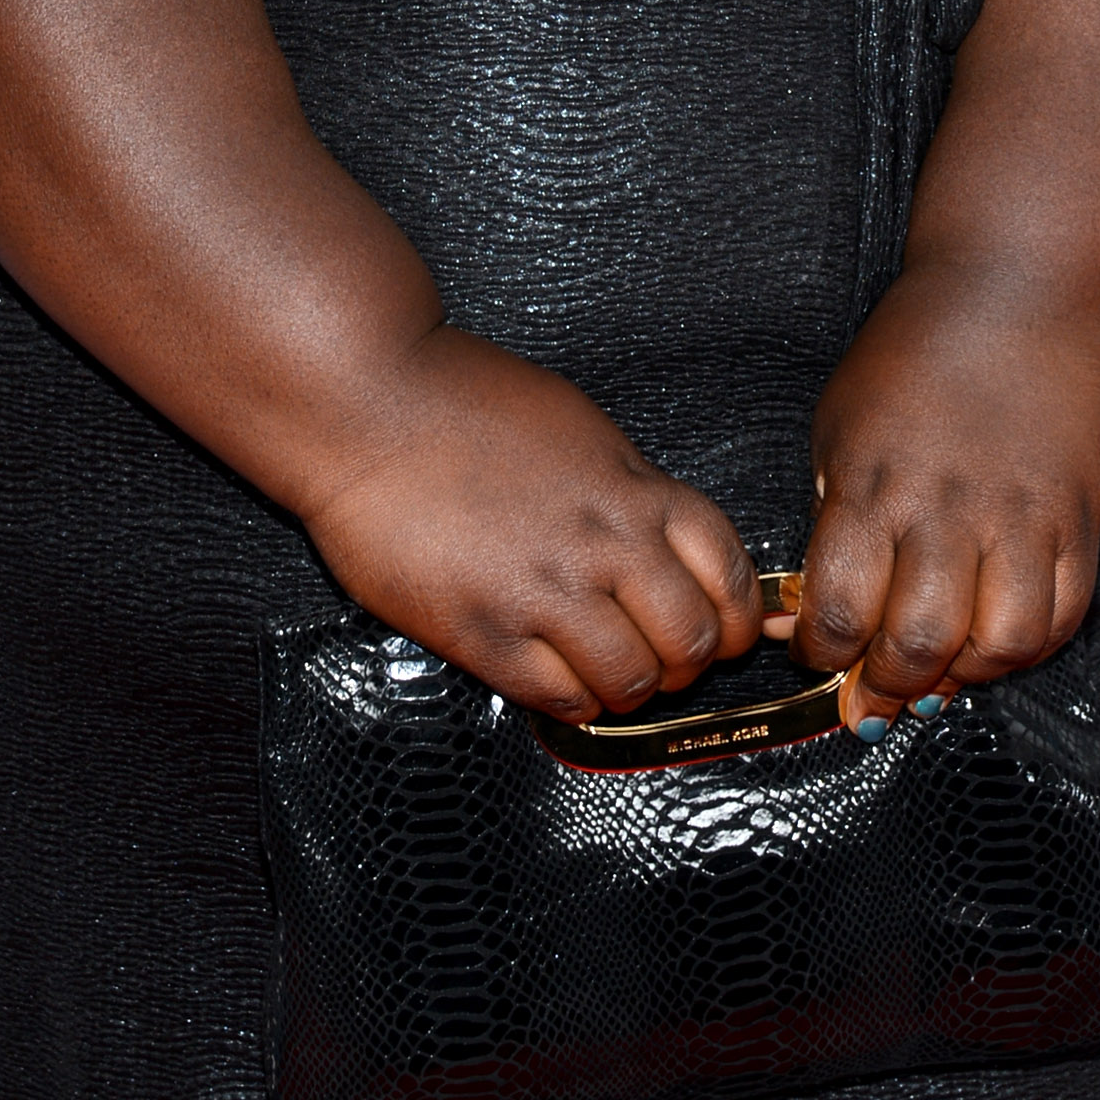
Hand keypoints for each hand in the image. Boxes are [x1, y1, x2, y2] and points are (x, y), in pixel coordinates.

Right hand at [299, 325, 761, 720]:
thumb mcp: (577, 425)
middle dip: (684, 662)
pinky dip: (570, 700)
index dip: (735, 616)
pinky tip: (551, 675)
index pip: (731, 574)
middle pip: (693, 641)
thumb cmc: (462, 399)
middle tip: (657, 658)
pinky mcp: (481, 630)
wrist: (365, 402)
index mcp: (632, 488)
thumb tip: (657, 535)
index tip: (718, 628)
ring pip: (632, 682)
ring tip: (600, 670)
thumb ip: (626, 485)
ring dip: (625, 687)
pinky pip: (559, 698)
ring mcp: (543, 590)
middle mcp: (602, 543)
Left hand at [779, 268, 1099, 735]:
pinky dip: (1027, 647)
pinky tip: (995, 638)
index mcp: (872, 483)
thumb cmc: (913, 358)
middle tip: (874, 692)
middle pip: (918, 640)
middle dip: (887, 686)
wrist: (1015, 298)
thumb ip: (831, 518)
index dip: (822, 653)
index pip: (839, 606)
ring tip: (940, 668)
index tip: (818, 655)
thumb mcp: (839, 426)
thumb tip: (811, 611)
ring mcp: (1020, 517)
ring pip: (1000, 645)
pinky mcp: (1077, 520)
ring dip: (963, 676)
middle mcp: (946, 507)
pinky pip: (1061, 616)